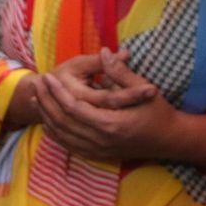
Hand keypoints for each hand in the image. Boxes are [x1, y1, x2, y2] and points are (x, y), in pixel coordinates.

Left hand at [38, 48, 199, 162]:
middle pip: (63, 122)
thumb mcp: (143, 88)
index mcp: (111, 123)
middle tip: (36, 84)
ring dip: (47, 117)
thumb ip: (120, 72)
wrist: (169, 140)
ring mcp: (99, 150)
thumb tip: (104, 51)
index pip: (74, 108)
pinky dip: (56, 133)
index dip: (57, 92)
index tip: (48, 76)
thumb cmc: (158, 112)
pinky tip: (48, 121)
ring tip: (36, 99)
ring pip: (63, 135)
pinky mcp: (99, 155)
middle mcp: (102, 140)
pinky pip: (70, 146)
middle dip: (47, 102)